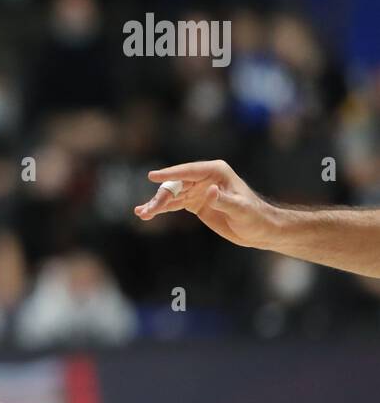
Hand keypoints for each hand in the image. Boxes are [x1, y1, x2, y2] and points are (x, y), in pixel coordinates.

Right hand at [134, 159, 278, 248]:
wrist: (260, 231)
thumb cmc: (256, 218)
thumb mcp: (242, 210)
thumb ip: (225, 200)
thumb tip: (210, 191)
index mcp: (216, 171)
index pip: (189, 171)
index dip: (170, 174)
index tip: (152, 176)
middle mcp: (204, 178)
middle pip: (176, 184)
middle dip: (161, 197)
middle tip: (148, 211)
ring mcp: (197, 190)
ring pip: (171, 195)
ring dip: (156, 204)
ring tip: (142, 214)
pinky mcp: (194, 203)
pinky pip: (173, 204)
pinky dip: (160, 209)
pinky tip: (146, 214)